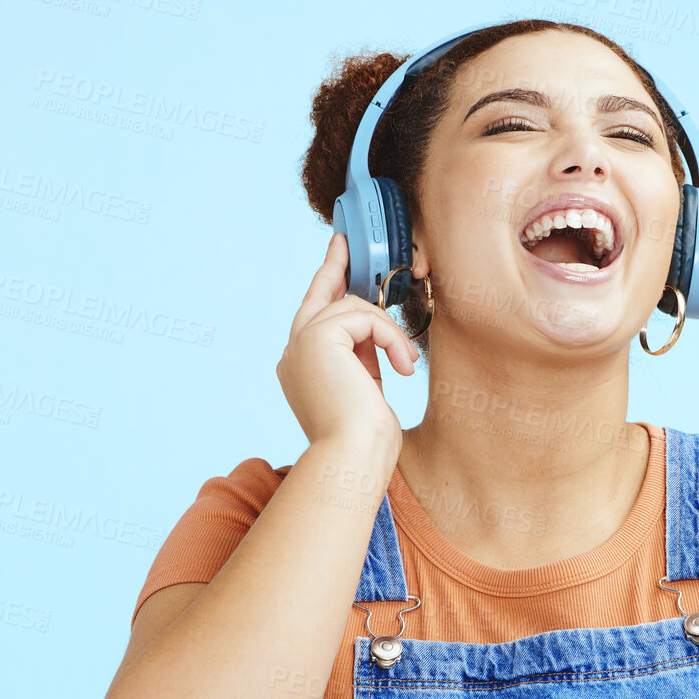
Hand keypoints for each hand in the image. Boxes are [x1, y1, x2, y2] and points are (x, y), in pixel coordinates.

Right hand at [276, 234, 418, 452]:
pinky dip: (389, 337)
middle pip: (317, 296)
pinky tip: (402, 367)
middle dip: (333, 266)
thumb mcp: (364, 388)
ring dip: (388, 331)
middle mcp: (293, 353)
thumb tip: (373, 333)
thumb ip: (361, 357)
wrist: (352, 456)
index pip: (317, 320)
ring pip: (352, 306)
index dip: (330, 289)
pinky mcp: (316, 337)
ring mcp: (300, 343)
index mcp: (301, 368)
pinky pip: (364, 316)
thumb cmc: (364, 438)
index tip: (339, 263)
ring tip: (405, 365)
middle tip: (344, 242)